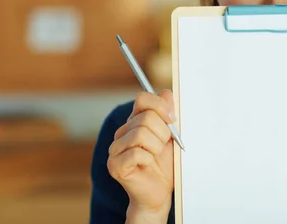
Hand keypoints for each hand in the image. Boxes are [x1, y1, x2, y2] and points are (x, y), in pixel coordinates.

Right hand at [107, 90, 175, 222]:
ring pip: (140, 134)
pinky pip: (136, 153)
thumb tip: (167, 93)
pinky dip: (148, 159)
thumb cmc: (165, 164)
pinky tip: (147, 165)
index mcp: (135, 121)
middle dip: (162, 133)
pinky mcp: (114, 165)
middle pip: (145, 118)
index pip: (142, 99)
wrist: (159, 192)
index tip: (172, 119)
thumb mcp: (171, 136)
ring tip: (155, 156)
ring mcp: (115, 148)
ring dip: (156, 147)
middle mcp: (122, 132)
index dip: (160, 106)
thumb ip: (168, 115)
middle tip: (163, 146)